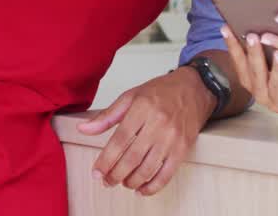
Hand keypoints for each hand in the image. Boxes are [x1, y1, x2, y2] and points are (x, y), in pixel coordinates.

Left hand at [76, 68, 212, 195]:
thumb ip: (106, 116)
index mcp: (142, 108)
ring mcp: (172, 138)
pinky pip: (167, 174)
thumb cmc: (162, 91)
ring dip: (132, 182)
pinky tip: (141, 189)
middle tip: (106, 182)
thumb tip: (83, 128)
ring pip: (148, 168)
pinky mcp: (183, 148)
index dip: (106, 160)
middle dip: (116, 175)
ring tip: (122, 183)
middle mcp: (158, 124)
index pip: (119, 140)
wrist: (194, 89)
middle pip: (132, 158)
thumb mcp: (130, 96)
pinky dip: (152, 186)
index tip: (96, 172)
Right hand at [221, 26, 277, 118]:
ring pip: (275, 85)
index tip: (227, 27)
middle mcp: (258, 92)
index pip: (237, 61)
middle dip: (254, 54)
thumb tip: (250, 23)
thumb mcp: (266, 68)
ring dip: (277, 69)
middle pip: (255, 72)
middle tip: (253, 36)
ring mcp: (275, 101)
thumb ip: (259, 52)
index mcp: (249, 80)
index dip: (231, 45)